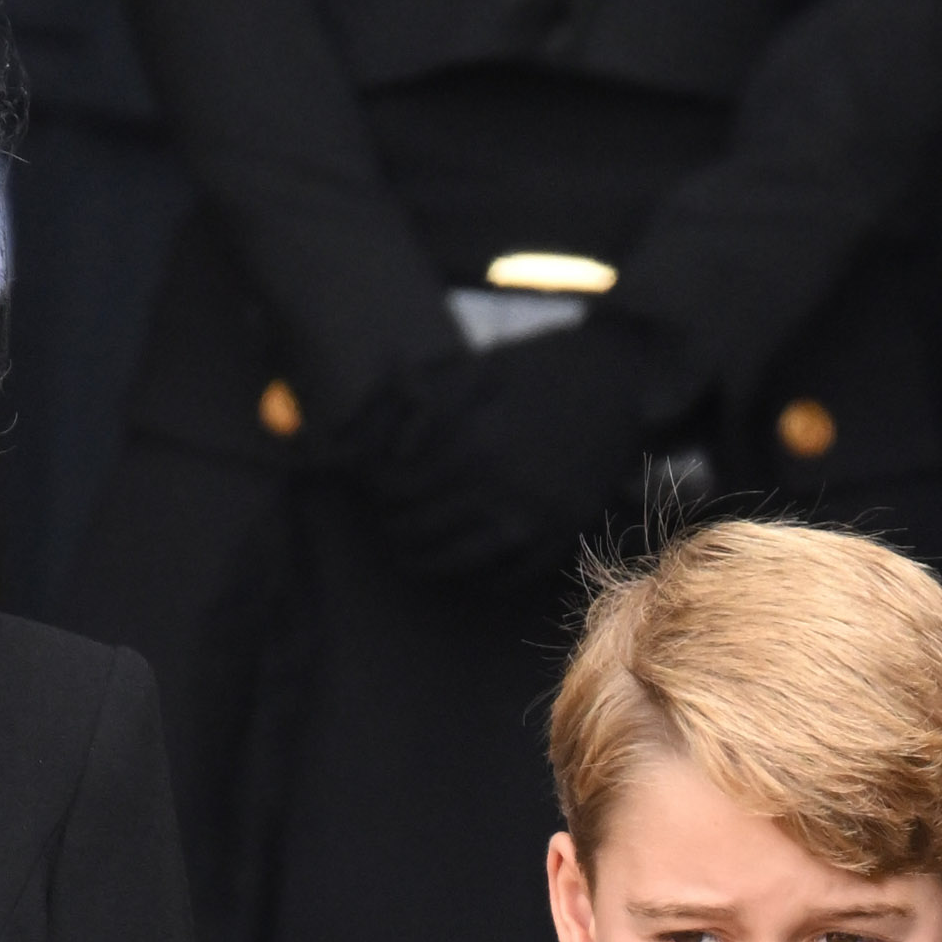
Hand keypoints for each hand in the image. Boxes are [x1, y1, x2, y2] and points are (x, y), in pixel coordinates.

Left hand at [340, 318, 676, 593]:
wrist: (615, 377)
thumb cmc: (531, 366)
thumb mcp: (463, 370)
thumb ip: (403, 403)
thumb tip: (326, 436)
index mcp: (468, 440)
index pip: (395, 490)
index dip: (375, 492)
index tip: (370, 490)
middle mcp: (499, 483)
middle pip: (420, 531)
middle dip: (396, 530)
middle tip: (390, 525)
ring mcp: (536, 513)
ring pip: (460, 562)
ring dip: (430, 563)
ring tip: (415, 555)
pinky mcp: (565, 530)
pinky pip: (511, 574)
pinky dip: (483, 576)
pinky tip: (468, 564)